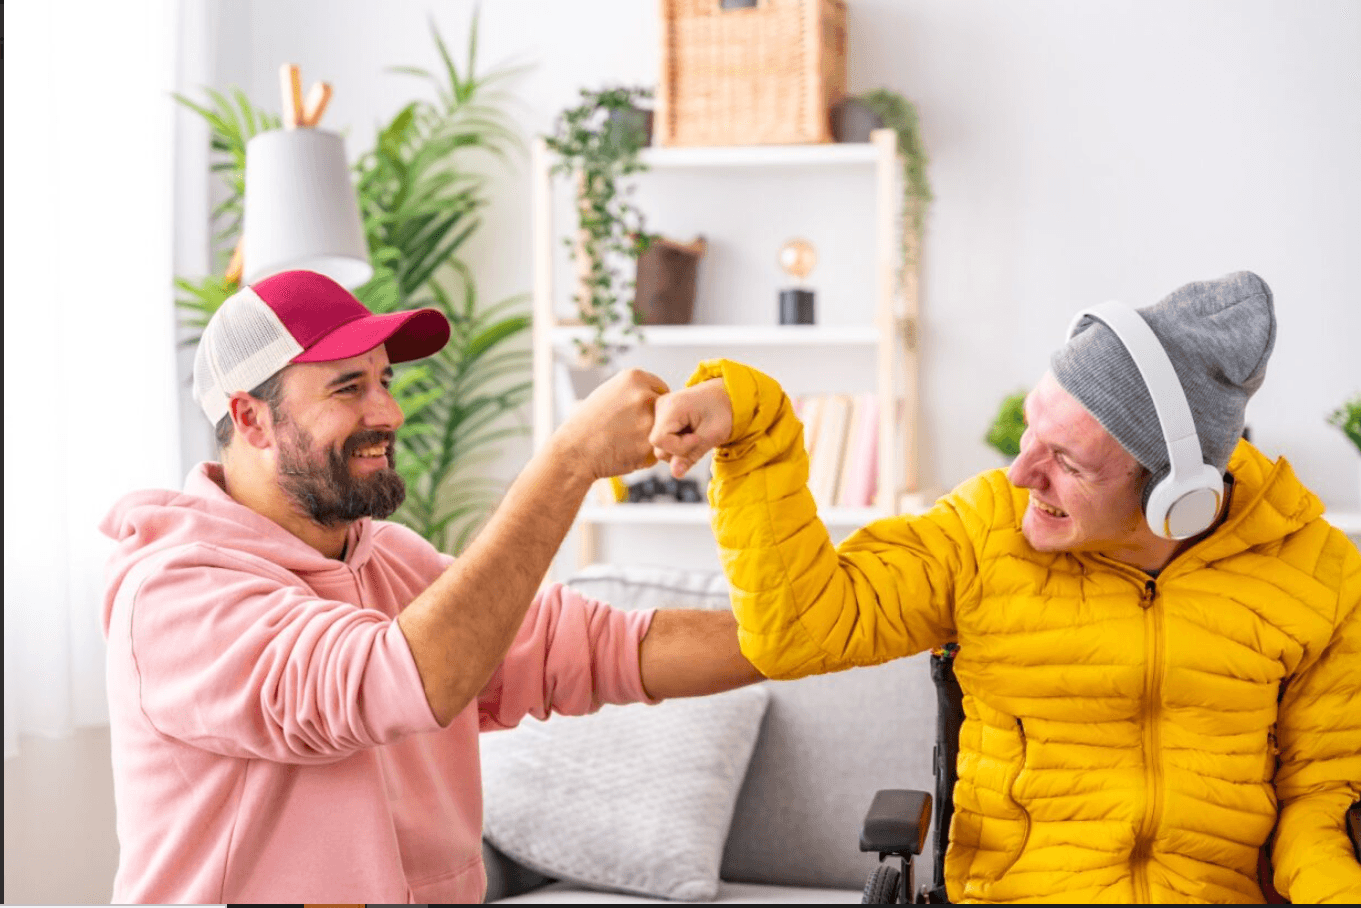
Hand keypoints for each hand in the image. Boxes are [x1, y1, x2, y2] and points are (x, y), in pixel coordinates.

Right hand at [554, 368, 669, 480]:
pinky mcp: (650, 444)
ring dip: (650, 437)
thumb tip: (657, 394)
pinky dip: (645, 455)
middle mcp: (644, 395)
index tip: (639, 414)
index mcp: (635, 377)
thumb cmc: (588, 424)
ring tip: (625, 441)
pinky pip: (657, 449)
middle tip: (631, 430)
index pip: (662, 389)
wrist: (574, 451)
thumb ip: (635, 391)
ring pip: (662, 430)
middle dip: (655, 420)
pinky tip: (625, 452)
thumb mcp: (609, 392)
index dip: (653, 404)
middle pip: (666, 409)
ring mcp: (649, 420)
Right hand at [650, 378, 733, 477]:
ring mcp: (660, 411)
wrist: (727, 394)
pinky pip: (664, 439)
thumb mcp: (713, 435)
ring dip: (679, 448)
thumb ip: (692, 455)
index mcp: (671, 406)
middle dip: (680, 450)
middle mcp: (661, 406)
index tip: (698, 439)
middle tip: (700, 437)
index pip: (659, 440)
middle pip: (658, 445)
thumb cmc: (723, 410)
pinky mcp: (662, 416)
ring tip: (696, 434)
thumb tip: (675, 473)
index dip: (679, 447)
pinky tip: (690, 433)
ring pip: (660, 446)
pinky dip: (678, 442)